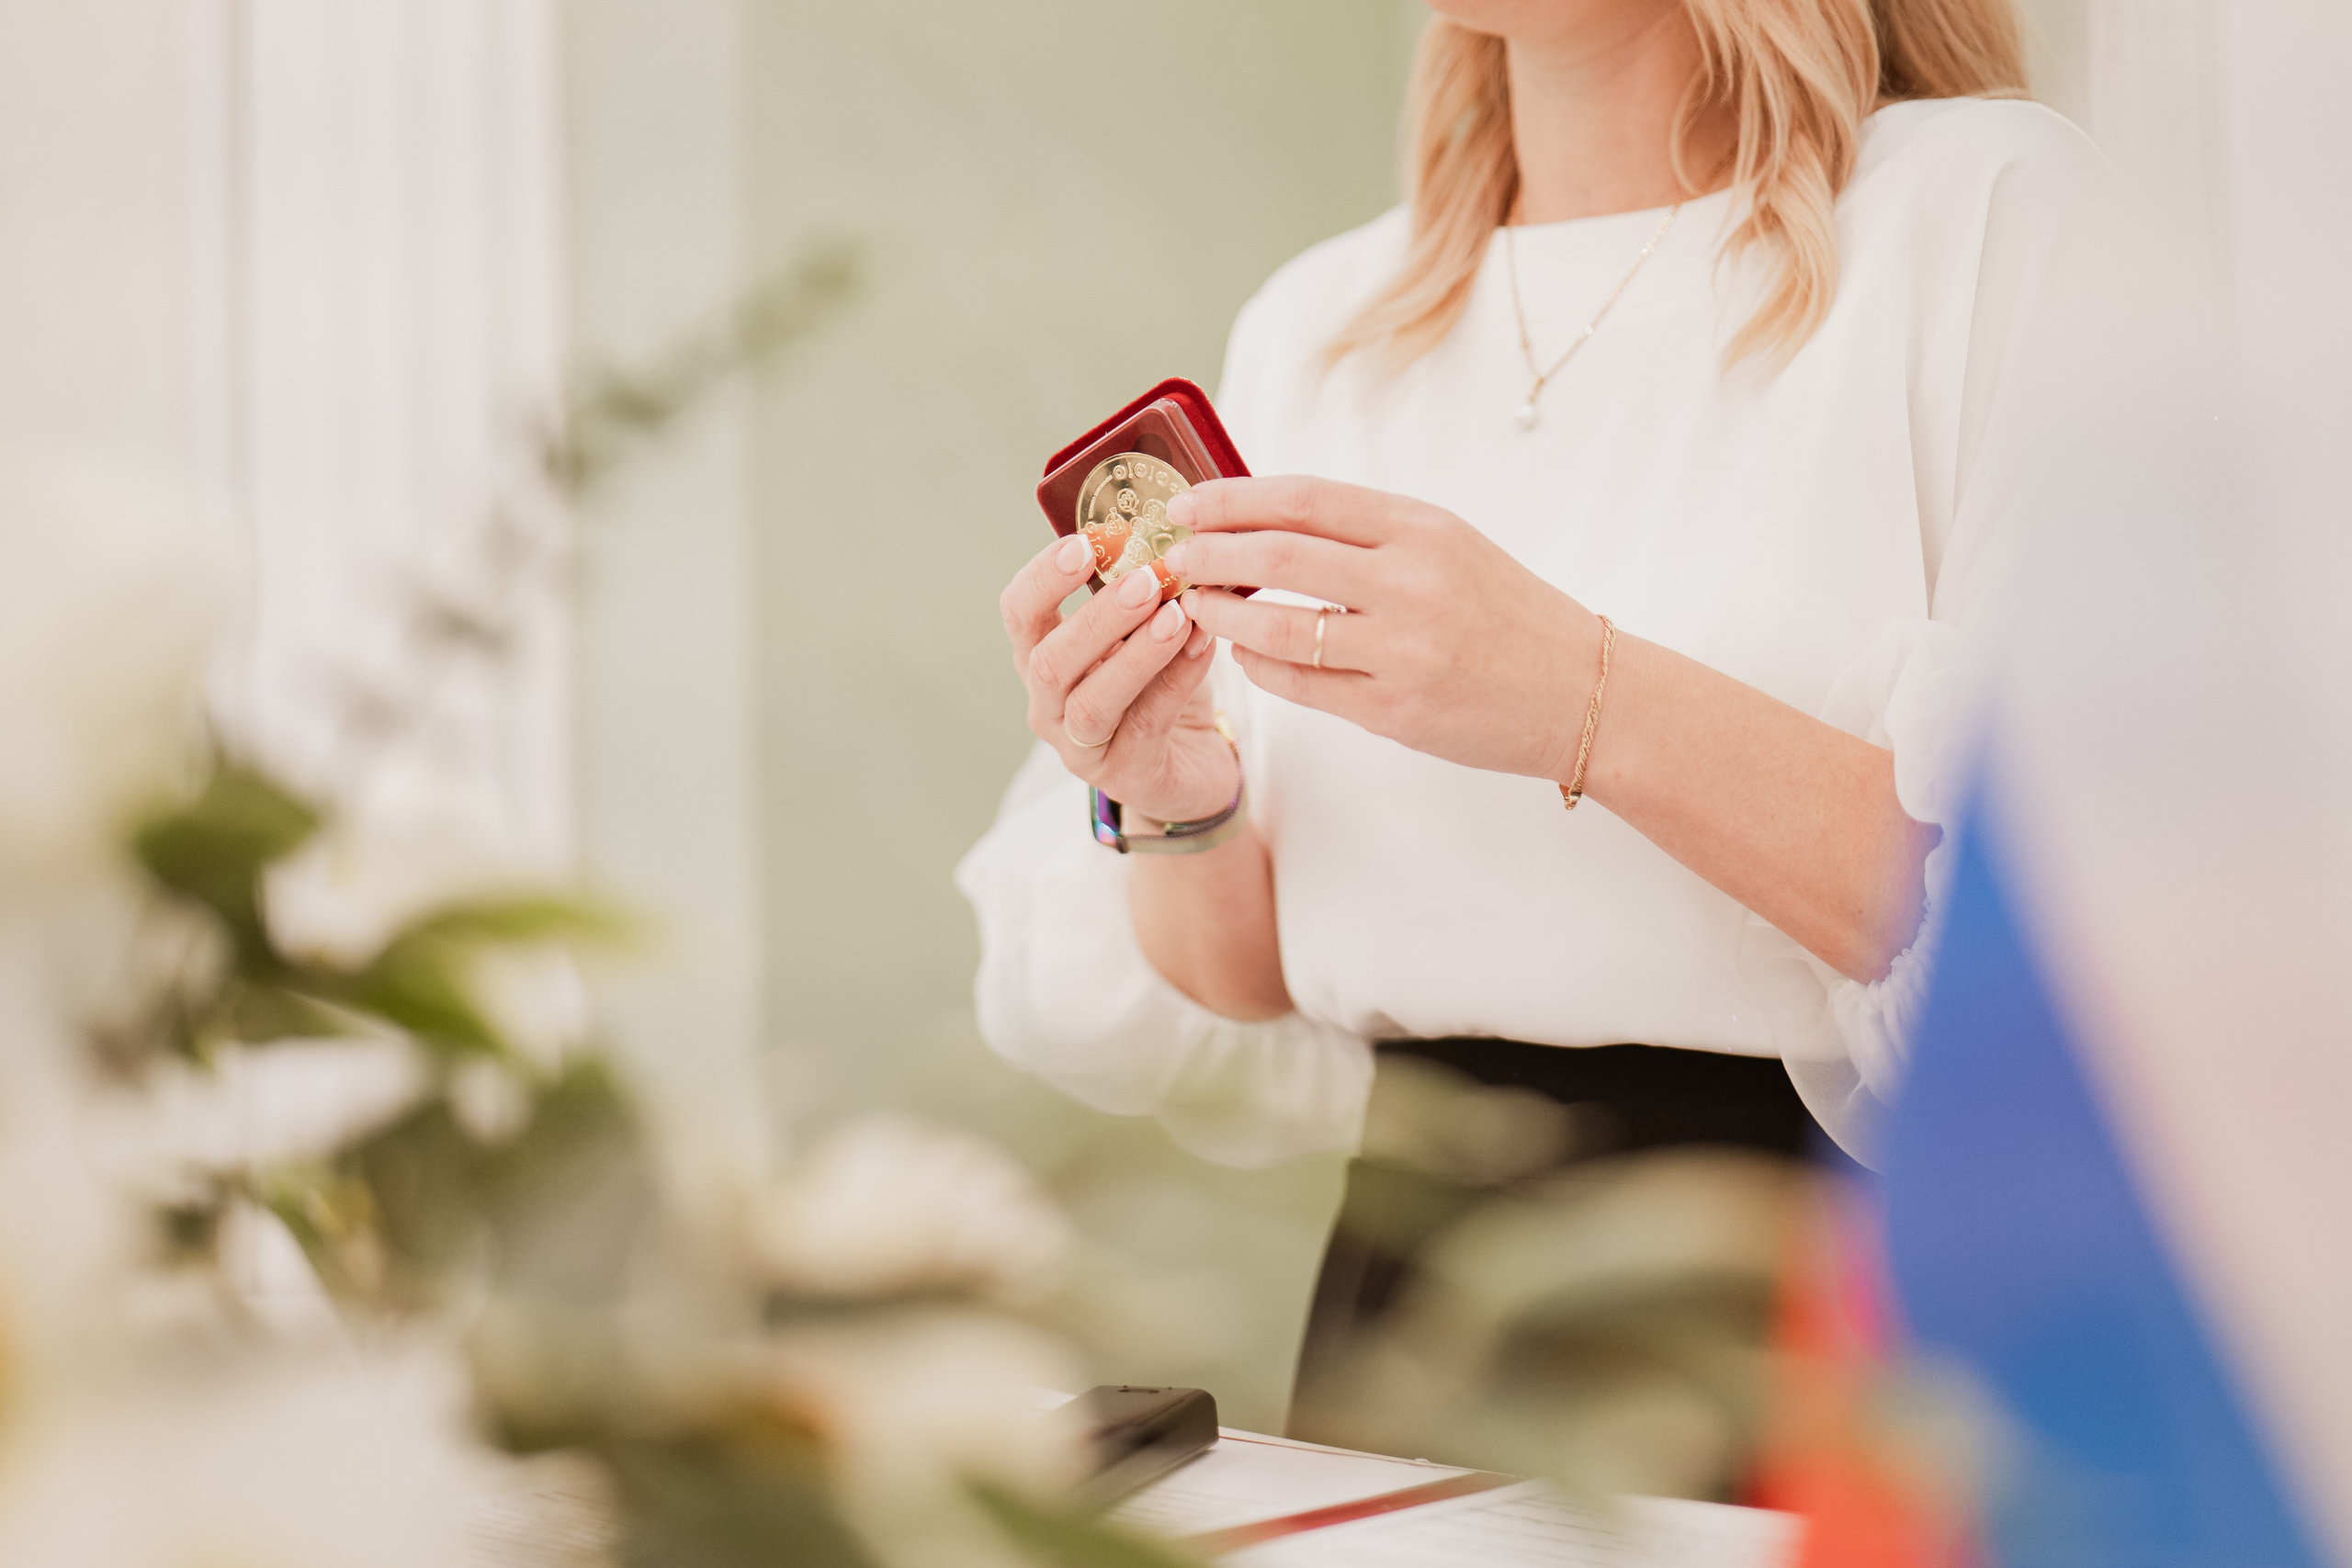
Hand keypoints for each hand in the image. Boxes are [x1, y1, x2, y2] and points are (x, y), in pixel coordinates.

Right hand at [999, 532, 1238, 823]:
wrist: (1191, 763)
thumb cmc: (1158, 685)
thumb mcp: (1141, 631)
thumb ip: (1139, 591)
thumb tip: (1167, 534)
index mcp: (1042, 655)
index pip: (1019, 613)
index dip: (1043, 577)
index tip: (1086, 542)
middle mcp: (1049, 703)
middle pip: (1049, 661)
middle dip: (1096, 617)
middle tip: (1144, 579)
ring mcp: (1082, 746)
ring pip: (1091, 703)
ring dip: (1136, 655)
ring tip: (1176, 616)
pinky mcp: (1126, 774)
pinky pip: (1147, 725)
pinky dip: (1177, 681)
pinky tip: (1203, 646)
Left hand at [1162, 476, 1601, 784]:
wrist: (1579, 690)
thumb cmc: (1505, 612)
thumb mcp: (1446, 545)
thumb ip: (1365, 532)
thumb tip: (1263, 519)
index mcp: (1421, 529)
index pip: (1304, 498)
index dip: (1232, 499)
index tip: (1188, 505)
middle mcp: (1411, 583)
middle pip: (1279, 555)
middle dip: (1210, 554)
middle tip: (1175, 557)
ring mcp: (1402, 650)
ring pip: (1278, 625)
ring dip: (1223, 615)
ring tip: (1196, 605)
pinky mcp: (1394, 708)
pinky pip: (1301, 684)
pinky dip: (1260, 664)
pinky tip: (1246, 652)